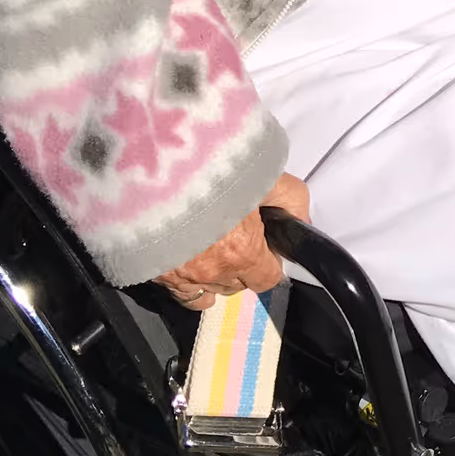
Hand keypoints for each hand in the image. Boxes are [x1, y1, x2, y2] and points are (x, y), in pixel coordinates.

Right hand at [155, 171, 309, 311]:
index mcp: (243, 253)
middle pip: (237, 284)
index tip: (263, 241)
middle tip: (234, 234)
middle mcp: (211, 272)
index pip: (268, 279)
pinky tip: (188, 259)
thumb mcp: (265, 174)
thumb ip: (291, 200)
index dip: (269, 261)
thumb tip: (301, 222)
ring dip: (214, 272)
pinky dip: (187, 282)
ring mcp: (179, 275)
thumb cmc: (213, 166)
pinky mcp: (153, 271)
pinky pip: (179, 293)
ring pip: (208, 290)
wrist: (154, 162)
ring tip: (208, 243)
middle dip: (242, 264)